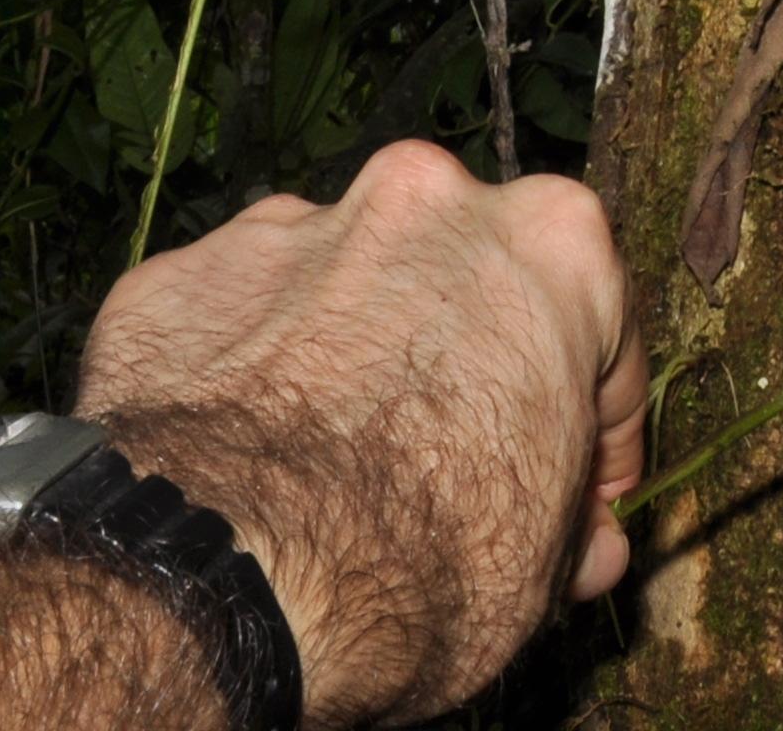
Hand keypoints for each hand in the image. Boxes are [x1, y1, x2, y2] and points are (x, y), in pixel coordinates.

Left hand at [75, 142, 647, 725]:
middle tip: (452, 471)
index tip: (581, 488)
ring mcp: (290, 228)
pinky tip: (239, 465)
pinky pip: (234, 323)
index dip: (596, 423)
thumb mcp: (539, 573)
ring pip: (342, 287)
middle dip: (466, 362)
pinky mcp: (180, 274)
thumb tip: (584, 548)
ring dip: (348, 357)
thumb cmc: (419, 567)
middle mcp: (424, 200)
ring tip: (326, 471)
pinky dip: (243, 378)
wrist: (224, 582)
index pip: (601, 333)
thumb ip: (568, 531)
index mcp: (551, 244)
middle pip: (464, 283)